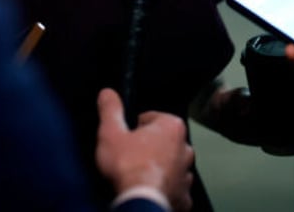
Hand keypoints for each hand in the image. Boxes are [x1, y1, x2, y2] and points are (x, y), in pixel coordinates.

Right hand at [95, 88, 193, 211]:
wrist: (140, 200)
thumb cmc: (128, 166)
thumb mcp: (111, 133)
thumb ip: (111, 110)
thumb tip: (108, 93)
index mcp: (171, 126)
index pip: (151, 119)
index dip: (134, 129)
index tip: (126, 140)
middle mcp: (185, 147)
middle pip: (162, 142)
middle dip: (148, 148)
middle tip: (129, 158)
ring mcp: (186, 172)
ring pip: (169, 165)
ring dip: (157, 169)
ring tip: (138, 176)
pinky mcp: (183, 195)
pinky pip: (173, 188)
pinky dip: (163, 189)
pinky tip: (149, 190)